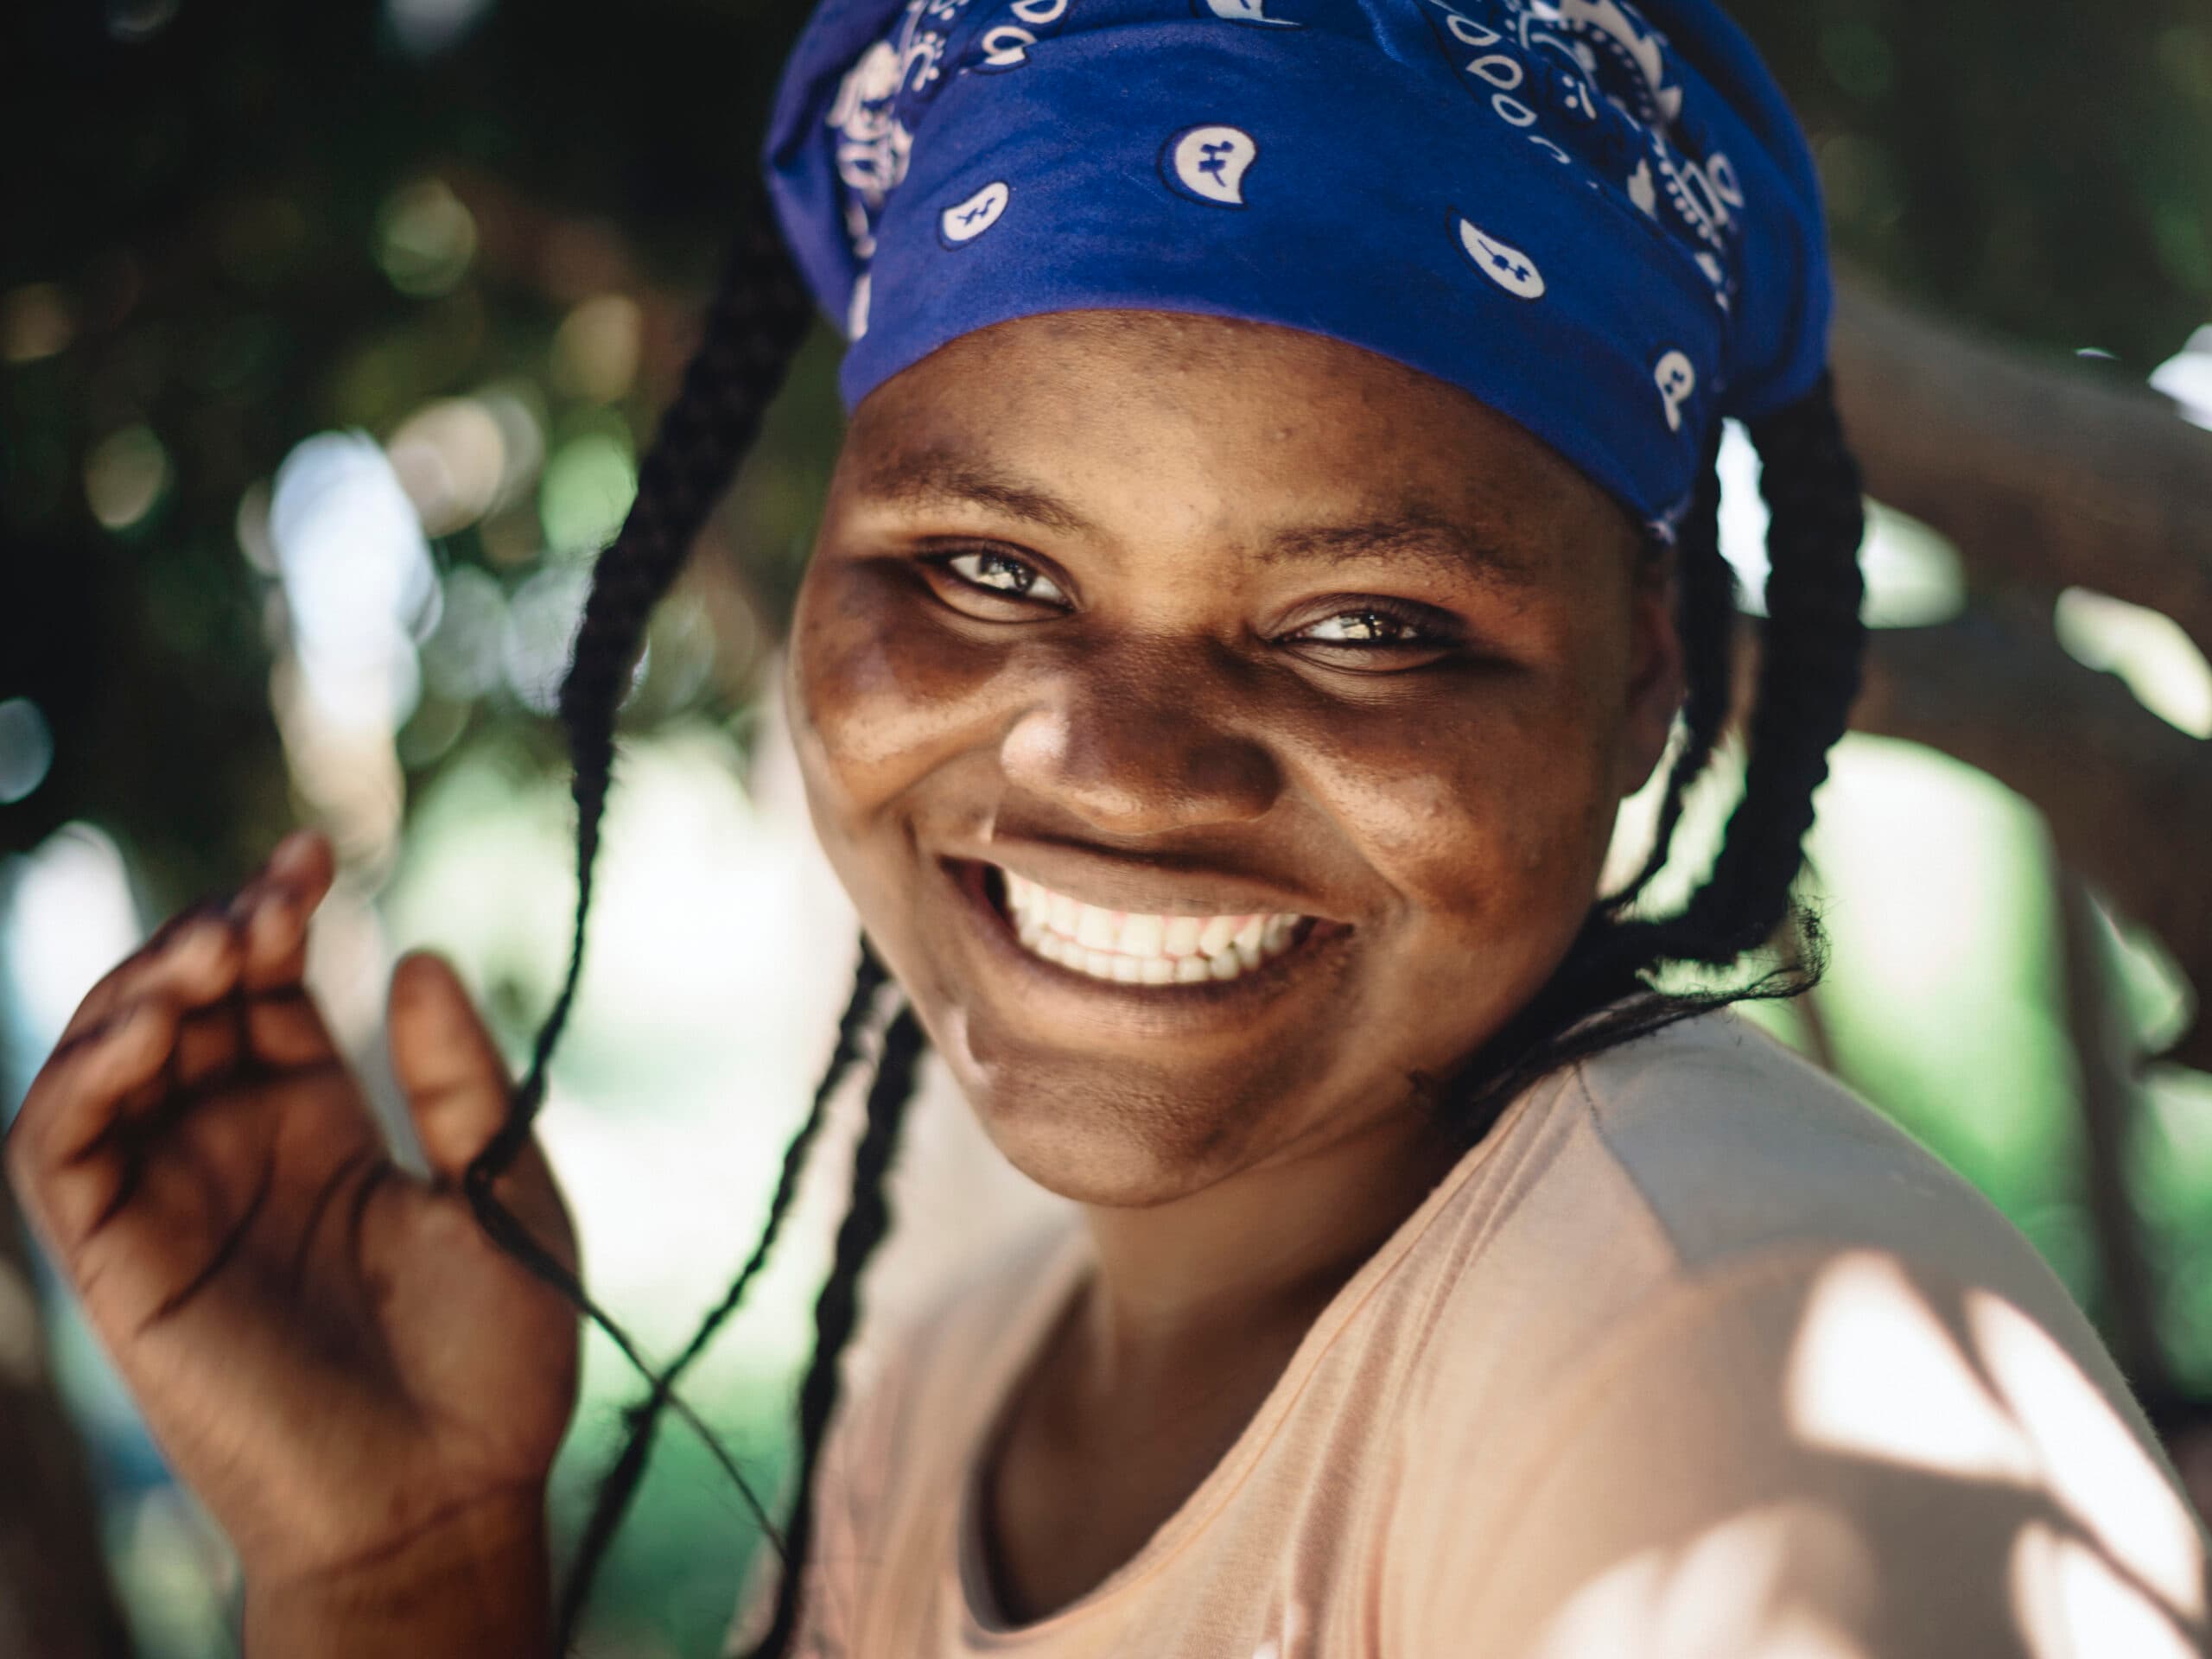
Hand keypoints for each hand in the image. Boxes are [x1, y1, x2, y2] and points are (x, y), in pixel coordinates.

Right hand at [3, 832, 579, 1594]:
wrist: (451, 1497)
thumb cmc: (493, 1360)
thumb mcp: (500, 1189)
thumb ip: (455, 1078)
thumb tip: (413, 951)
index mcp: (318, 1131)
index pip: (263, 996)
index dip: (269, 919)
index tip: (315, 858)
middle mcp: (233, 1156)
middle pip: (180, 1009)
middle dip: (213, 934)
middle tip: (278, 899)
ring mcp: (171, 1208)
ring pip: (103, 1063)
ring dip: (142, 986)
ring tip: (219, 949)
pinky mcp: (121, 1267)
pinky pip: (58, 1154)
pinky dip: (82, 1076)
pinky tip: (151, 1028)